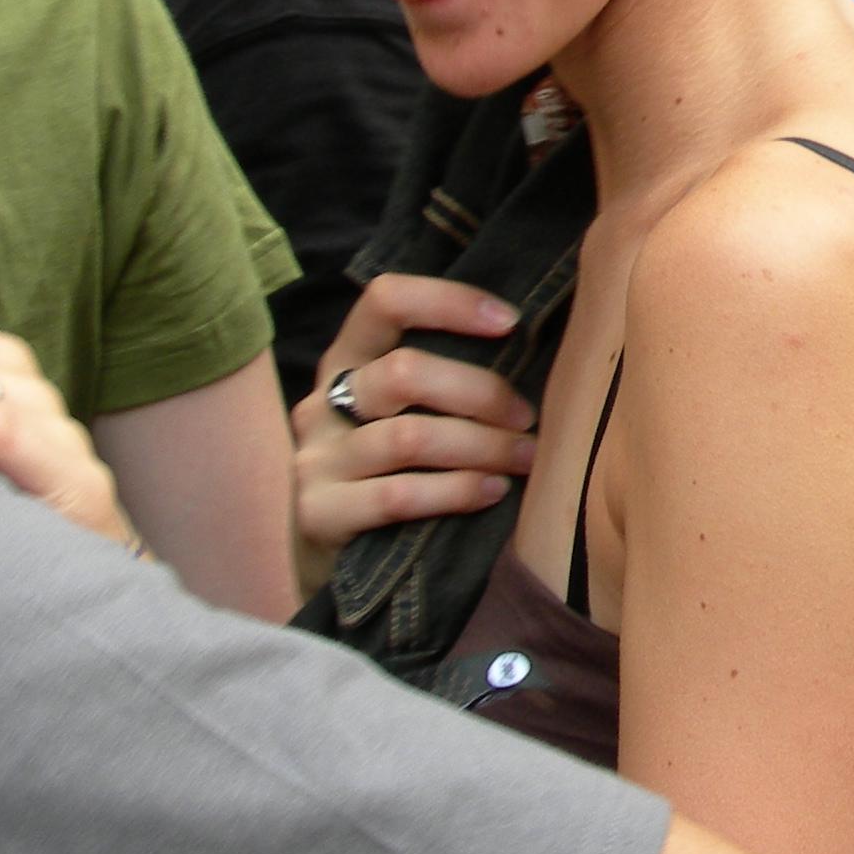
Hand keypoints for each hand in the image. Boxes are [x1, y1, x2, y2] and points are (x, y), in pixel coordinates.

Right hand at [292, 273, 534, 575]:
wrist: (332, 553)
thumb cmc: (395, 466)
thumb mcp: (407, 410)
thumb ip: (445, 377)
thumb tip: (536, 346)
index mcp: (348, 359)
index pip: (385, 300)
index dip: (449, 301)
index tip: (510, 322)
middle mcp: (323, 402)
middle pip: (403, 372)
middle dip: (481, 393)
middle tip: (527, 418)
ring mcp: (316, 459)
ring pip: (409, 437)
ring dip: (482, 446)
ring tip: (523, 458)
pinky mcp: (318, 512)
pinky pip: (398, 496)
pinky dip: (457, 491)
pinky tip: (492, 491)